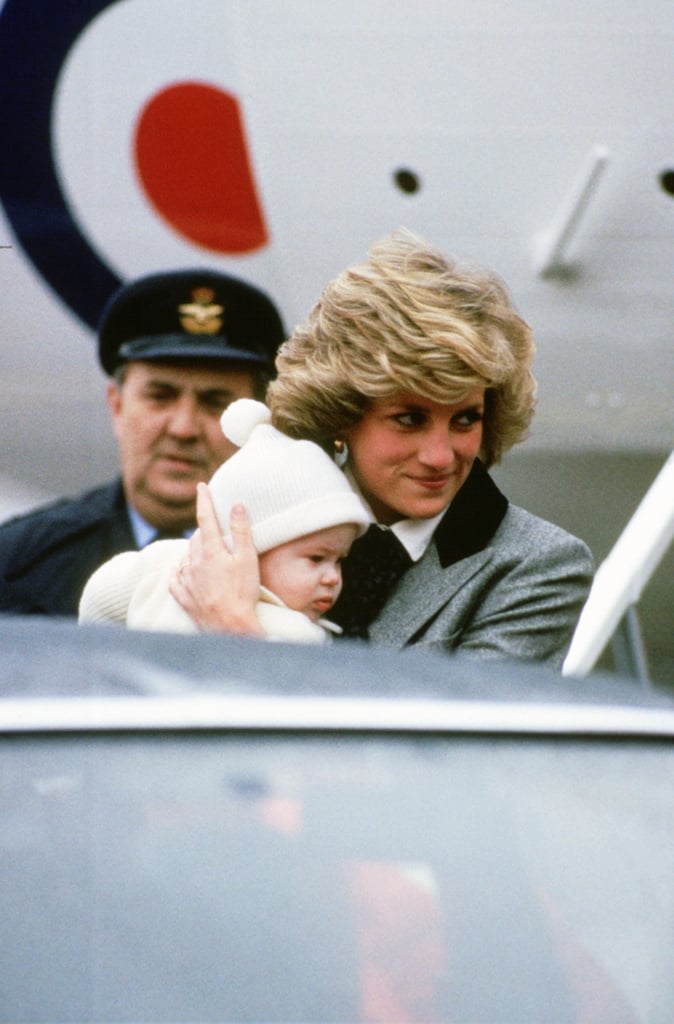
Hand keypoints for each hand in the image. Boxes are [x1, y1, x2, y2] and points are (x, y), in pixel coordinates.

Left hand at [169, 483, 262, 634]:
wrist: (230, 628)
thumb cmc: (242, 593)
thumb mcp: (248, 559)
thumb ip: (241, 531)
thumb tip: (237, 505)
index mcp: (211, 550)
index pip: (205, 518)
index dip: (204, 500)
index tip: (202, 486)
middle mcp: (194, 563)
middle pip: (197, 538)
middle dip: (205, 530)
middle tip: (214, 527)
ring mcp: (187, 581)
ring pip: (187, 557)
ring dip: (195, 550)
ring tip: (206, 552)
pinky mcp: (184, 598)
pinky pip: (176, 580)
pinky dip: (179, 572)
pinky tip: (182, 573)